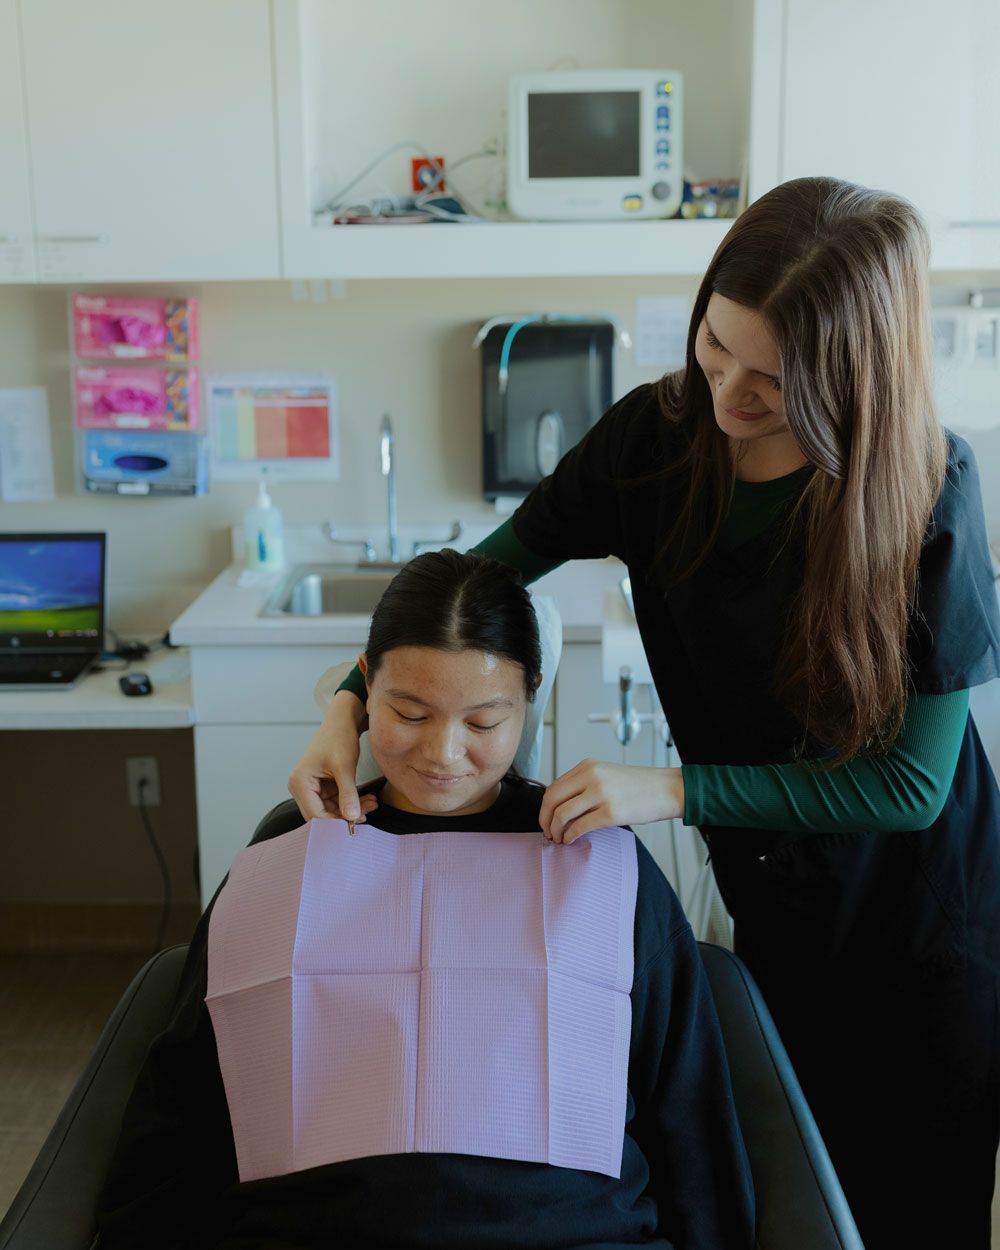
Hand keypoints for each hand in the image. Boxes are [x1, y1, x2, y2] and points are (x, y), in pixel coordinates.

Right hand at [287, 690, 378, 822]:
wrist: (343, 721)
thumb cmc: (339, 737)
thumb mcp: (345, 767)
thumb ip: (348, 794)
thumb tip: (352, 818)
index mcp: (300, 782)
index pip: (315, 815)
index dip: (335, 822)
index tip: (356, 822)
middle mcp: (300, 786)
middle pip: (321, 814)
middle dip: (344, 816)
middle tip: (367, 813)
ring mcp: (311, 787)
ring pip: (330, 810)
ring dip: (351, 810)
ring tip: (371, 803)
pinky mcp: (322, 786)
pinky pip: (335, 802)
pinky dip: (351, 802)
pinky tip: (367, 799)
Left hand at [539, 760, 683, 844]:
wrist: (666, 789)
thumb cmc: (638, 785)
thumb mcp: (607, 774)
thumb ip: (584, 784)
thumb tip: (561, 805)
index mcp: (588, 766)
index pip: (554, 786)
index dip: (545, 807)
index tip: (546, 819)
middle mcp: (591, 777)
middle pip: (552, 799)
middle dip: (545, 819)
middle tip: (547, 832)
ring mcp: (600, 794)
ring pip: (562, 814)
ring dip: (555, 830)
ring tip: (558, 838)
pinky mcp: (610, 813)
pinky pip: (580, 827)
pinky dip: (570, 836)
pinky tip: (570, 840)